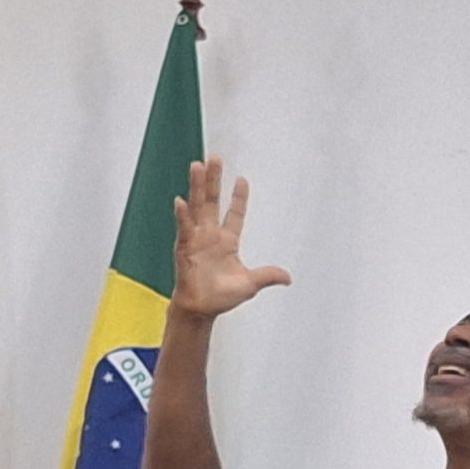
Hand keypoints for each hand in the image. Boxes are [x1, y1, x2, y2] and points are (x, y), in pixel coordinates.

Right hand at [171, 156, 292, 316]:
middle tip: (215, 158)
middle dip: (214, 180)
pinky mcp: (184, 248)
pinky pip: (184, 229)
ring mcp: (196, 239)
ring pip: (197, 207)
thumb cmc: (221, 297)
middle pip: (213, 202)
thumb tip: (288, 277)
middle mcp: (210, 235)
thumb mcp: (250, 284)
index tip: (242, 179)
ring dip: (197, 187)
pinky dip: (182, 216)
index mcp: (227, 241)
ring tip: (197, 166)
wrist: (201, 310)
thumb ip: (267, 276)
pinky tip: (181, 201)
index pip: (235, 213)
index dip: (239, 197)